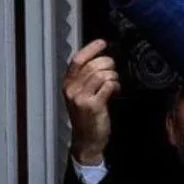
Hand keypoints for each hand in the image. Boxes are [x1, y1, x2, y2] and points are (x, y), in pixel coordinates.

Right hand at [63, 40, 119, 164]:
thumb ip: (86, 79)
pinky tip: (116, 91)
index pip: (78, 59)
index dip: (91, 48)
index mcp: (67, 84)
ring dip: (113, 76)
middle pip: (92, 65)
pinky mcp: (93, 105)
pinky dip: (116, 86)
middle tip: (114, 70)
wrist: (87, 141)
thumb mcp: (81, 95)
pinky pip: (108, 86)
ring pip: (101, 74)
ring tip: (115, 83)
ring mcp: (81, 97)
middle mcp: (71, 89)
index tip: (103, 43)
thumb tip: (101, 60)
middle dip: (108, 64)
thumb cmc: (87, 118)